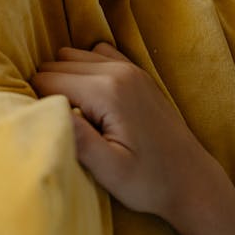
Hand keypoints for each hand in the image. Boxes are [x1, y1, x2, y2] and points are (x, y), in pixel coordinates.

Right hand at [31, 43, 234, 234]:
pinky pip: (93, 53)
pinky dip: (83, 68)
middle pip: (55, 65)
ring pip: (70, 56)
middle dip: (49, 91)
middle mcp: (118, 70)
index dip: (41, 104)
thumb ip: (77, 138)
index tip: (56, 128)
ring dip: (64, 80)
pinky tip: (90, 96)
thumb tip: (46, 110)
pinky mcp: (135, 70)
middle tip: (65, 124)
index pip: (45, 80)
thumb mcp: (109, 170)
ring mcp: (129, 67)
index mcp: (107, 92)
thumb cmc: (149, 181)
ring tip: (76, 112)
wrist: (192, 181)